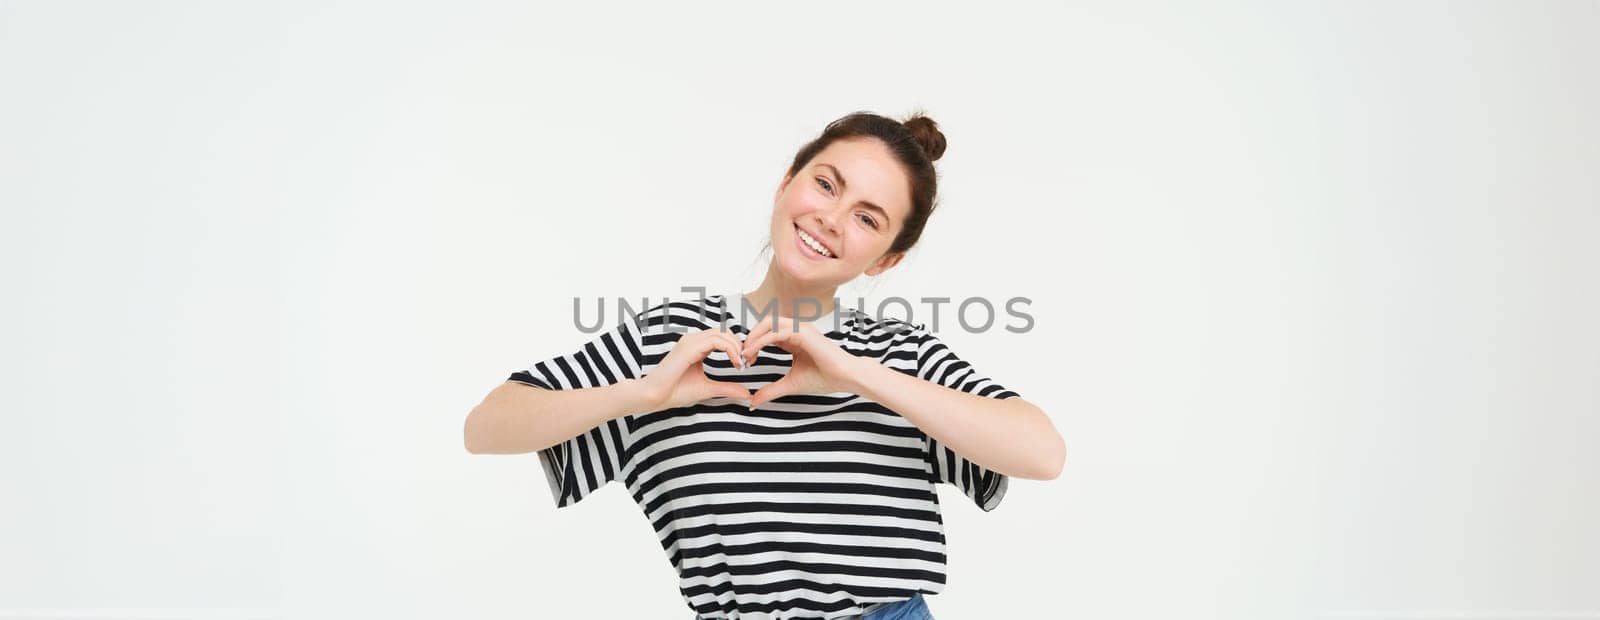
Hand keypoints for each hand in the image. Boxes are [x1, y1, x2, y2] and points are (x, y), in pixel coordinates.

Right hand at [637, 328, 752, 409]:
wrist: (654, 397)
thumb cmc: (674, 392)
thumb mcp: (708, 389)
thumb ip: (727, 388)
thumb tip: (746, 394)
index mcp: (697, 347)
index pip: (722, 338)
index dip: (737, 348)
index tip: (744, 365)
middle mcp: (693, 340)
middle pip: (725, 332)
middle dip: (740, 345)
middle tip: (747, 363)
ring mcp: (690, 342)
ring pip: (722, 333)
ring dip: (736, 346)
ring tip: (741, 363)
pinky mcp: (688, 347)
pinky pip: (715, 340)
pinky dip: (730, 349)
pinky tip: (735, 362)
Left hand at [741, 314, 863, 407]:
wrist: (845, 377)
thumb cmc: (824, 378)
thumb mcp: (790, 384)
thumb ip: (771, 390)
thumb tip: (754, 401)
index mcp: (794, 337)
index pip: (768, 332)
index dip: (754, 343)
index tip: (746, 361)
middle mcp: (796, 328)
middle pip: (765, 322)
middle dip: (751, 337)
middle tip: (743, 356)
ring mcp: (800, 328)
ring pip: (769, 322)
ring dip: (754, 336)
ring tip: (746, 354)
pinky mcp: (803, 332)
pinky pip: (776, 332)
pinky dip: (761, 341)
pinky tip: (753, 353)